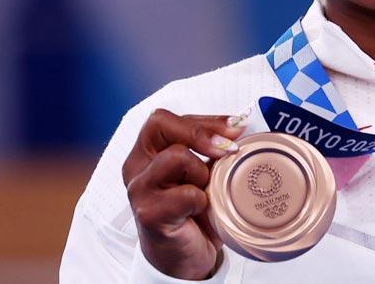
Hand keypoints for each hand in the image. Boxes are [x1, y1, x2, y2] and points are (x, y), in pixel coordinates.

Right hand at [122, 109, 244, 279]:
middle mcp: (136, 167)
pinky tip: (200, 210)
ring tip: (204, 190)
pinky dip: (201, 200)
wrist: (184, 257)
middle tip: (228, 150)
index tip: (235, 128)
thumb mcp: (202, 172)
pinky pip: (185, 193)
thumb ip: (210, 149)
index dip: (203, 120)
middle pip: (160, 125)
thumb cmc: (193, 211)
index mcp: (146, 152)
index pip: (164, 119)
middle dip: (202, 134)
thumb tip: (238, 125)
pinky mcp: (148, 213)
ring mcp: (139, 190)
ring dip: (201, 171)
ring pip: (175, 156)